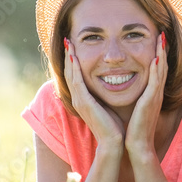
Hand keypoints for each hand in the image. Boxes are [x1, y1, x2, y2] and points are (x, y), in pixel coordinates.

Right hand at [64, 38, 124, 152]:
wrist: (114, 142)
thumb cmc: (114, 125)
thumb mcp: (107, 105)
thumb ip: (104, 95)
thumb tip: (111, 83)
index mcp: (84, 98)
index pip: (75, 75)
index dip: (73, 60)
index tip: (74, 45)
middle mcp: (78, 98)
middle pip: (69, 72)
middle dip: (68, 55)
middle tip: (67, 39)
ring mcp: (80, 100)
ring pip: (70, 74)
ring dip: (69, 57)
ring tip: (68, 43)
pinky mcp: (84, 103)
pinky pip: (77, 81)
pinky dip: (74, 68)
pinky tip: (74, 57)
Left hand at [124, 31, 166, 159]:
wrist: (135, 145)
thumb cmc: (132, 128)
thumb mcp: (134, 107)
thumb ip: (134, 96)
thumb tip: (124, 86)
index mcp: (151, 93)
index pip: (156, 69)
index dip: (157, 54)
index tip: (156, 40)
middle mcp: (155, 92)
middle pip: (161, 65)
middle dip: (162, 49)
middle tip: (162, 33)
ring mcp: (154, 96)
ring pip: (160, 70)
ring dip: (161, 53)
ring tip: (161, 38)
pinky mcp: (150, 101)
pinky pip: (155, 81)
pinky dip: (157, 68)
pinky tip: (156, 57)